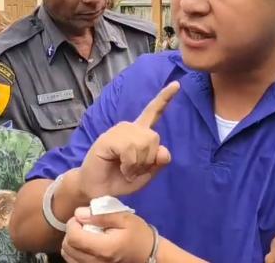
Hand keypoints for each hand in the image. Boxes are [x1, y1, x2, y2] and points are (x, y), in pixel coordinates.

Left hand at [61, 207, 153, 262]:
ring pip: (68, 256)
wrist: (149, 254)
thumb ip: (101, 215)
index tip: (81, 217)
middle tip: (82, 224)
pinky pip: (74, 262)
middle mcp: (96, 262)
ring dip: (71, 243)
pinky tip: (85, 244)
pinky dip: (74, 252)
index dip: (72, 224)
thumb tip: (78, 214)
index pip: (73, 237)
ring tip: (84, 234)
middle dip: (71, 232)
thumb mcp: (124, 218)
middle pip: (67, 248)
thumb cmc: (138, 234)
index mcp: (104, 247)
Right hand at [77, 82, 179, 198]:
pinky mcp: (108, 138)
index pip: (154, 113)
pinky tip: (120, 167)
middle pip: (154, 138)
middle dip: (147, 160)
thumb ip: (158, 163)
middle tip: (133, 170)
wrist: (98, 190)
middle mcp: (130, 128)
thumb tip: (164, 151)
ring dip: (137, 164)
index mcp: (140, 133)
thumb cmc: (119, 180)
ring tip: (125, 169)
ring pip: (143, 143)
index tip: (176, 84)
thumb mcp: (146, 175)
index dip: (165, 98)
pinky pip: (130, 149)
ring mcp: (118, 131)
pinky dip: (129, 164)